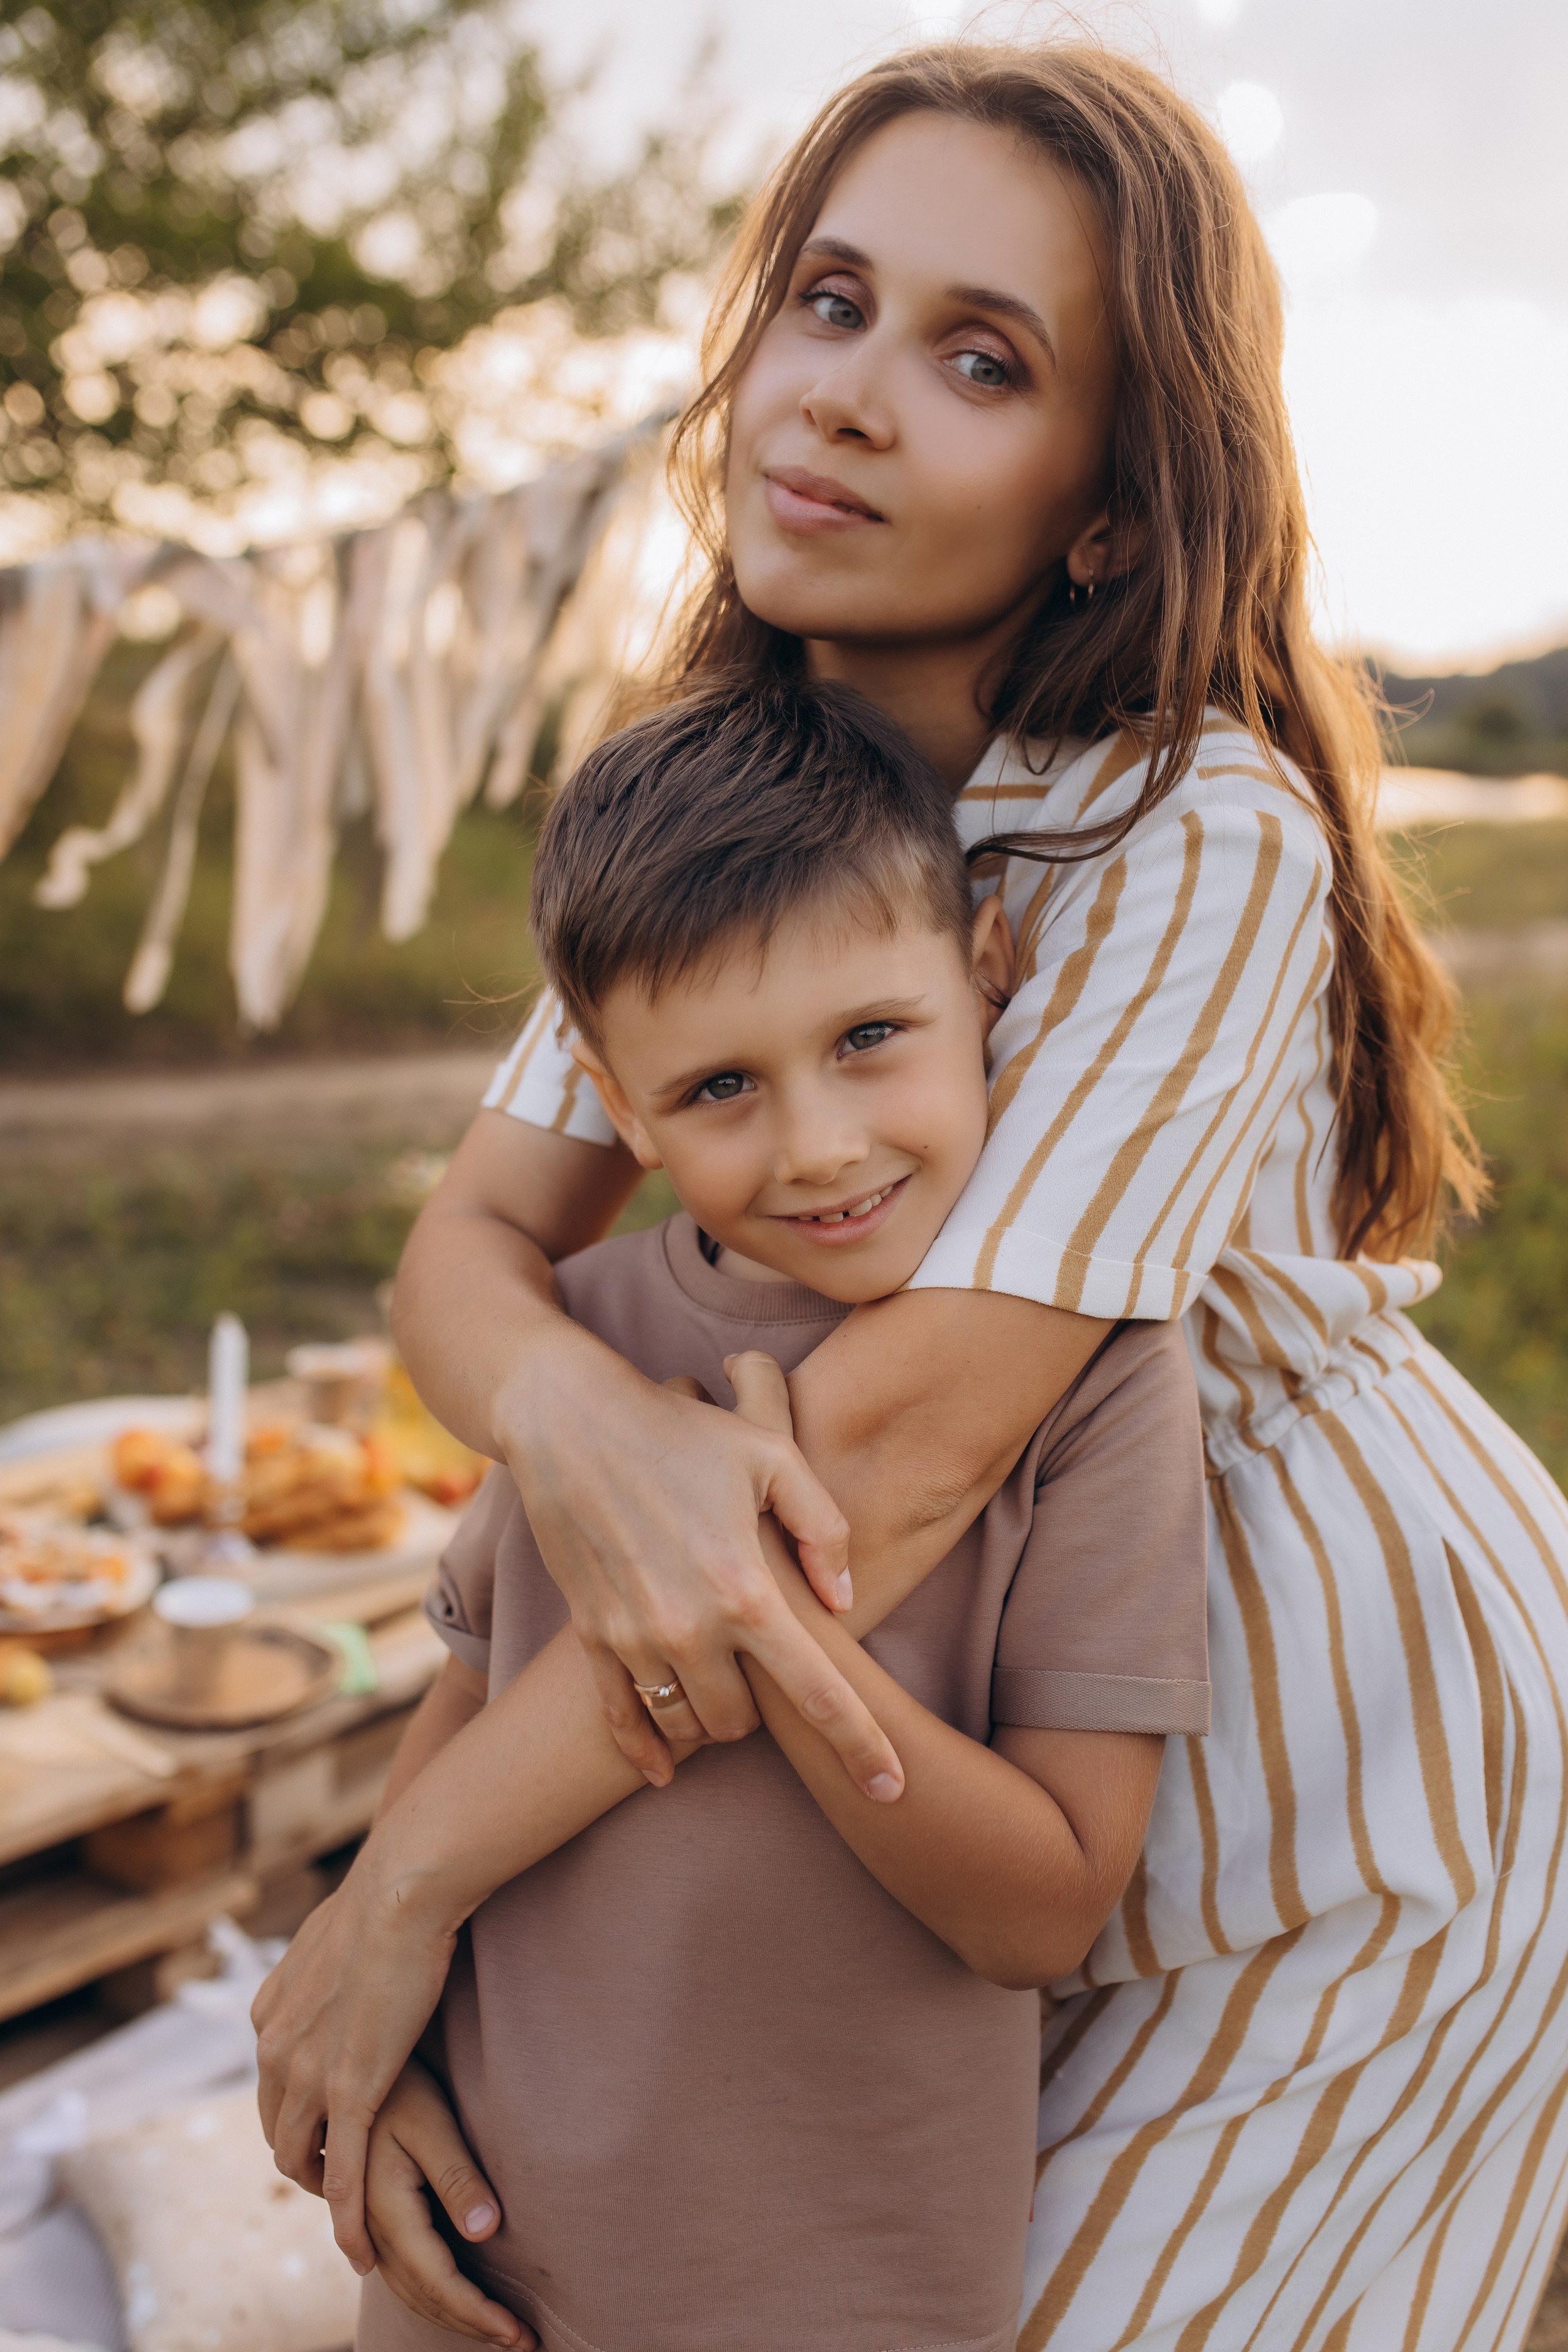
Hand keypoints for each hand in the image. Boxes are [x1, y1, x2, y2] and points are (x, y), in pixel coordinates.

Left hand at [252, 1870, 456, 2272]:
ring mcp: (308, 2073)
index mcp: (269, 2011)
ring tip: (355, 2215)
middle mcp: (274, 2047)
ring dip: (324, 2191)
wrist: (402, 1886)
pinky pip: (345, 2172)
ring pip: (301, 2157)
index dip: (297, 2112)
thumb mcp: (335, 1931)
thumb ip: (329, 1960)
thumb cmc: (387, 1892)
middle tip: (339, 2175)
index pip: (270, 2086)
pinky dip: (349, 2218)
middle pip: (276, 2128)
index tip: (326, 2125)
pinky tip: (363, 2249)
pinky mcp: (350, 2090)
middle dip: (304, 2158)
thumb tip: (347, 1950)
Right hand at [364, 2059, 529, 2346]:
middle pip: (423, 2295)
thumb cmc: (402, 2086)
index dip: (477, 2313)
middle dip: (471, 2324)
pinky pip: (402, 2273)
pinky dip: (432, 2295)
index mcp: (386, 2209)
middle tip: (521, 2343)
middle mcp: (371, 2227)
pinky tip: (455, 2297)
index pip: (437, 2280)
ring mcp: (367, 2224)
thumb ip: (456, 2177)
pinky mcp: (372, 2215)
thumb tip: (486, 2232)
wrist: (354, 2064)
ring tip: (497, 2328)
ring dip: (452, 2314)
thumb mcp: (432, 2122)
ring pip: (410, 2290)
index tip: (517, 2335)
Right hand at [499, 1331, 903, 1803]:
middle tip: (771, 1669)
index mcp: (745, 1590)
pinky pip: (620, 1719)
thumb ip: (823, 1531)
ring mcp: (633, 1638)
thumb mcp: (773, 1456)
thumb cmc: (682, 1430)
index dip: (862, 1745)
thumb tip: (844, 1603)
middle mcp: (688, 1629)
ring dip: (712, 1718)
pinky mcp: (591, 1635)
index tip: (892, 1789)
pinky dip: (645, 1750)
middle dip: (769, 1712)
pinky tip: (666, 1771)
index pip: (818, 1693)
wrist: (570, 1422)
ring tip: (726, 1683)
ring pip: (688, 1723)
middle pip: (745, 1722)